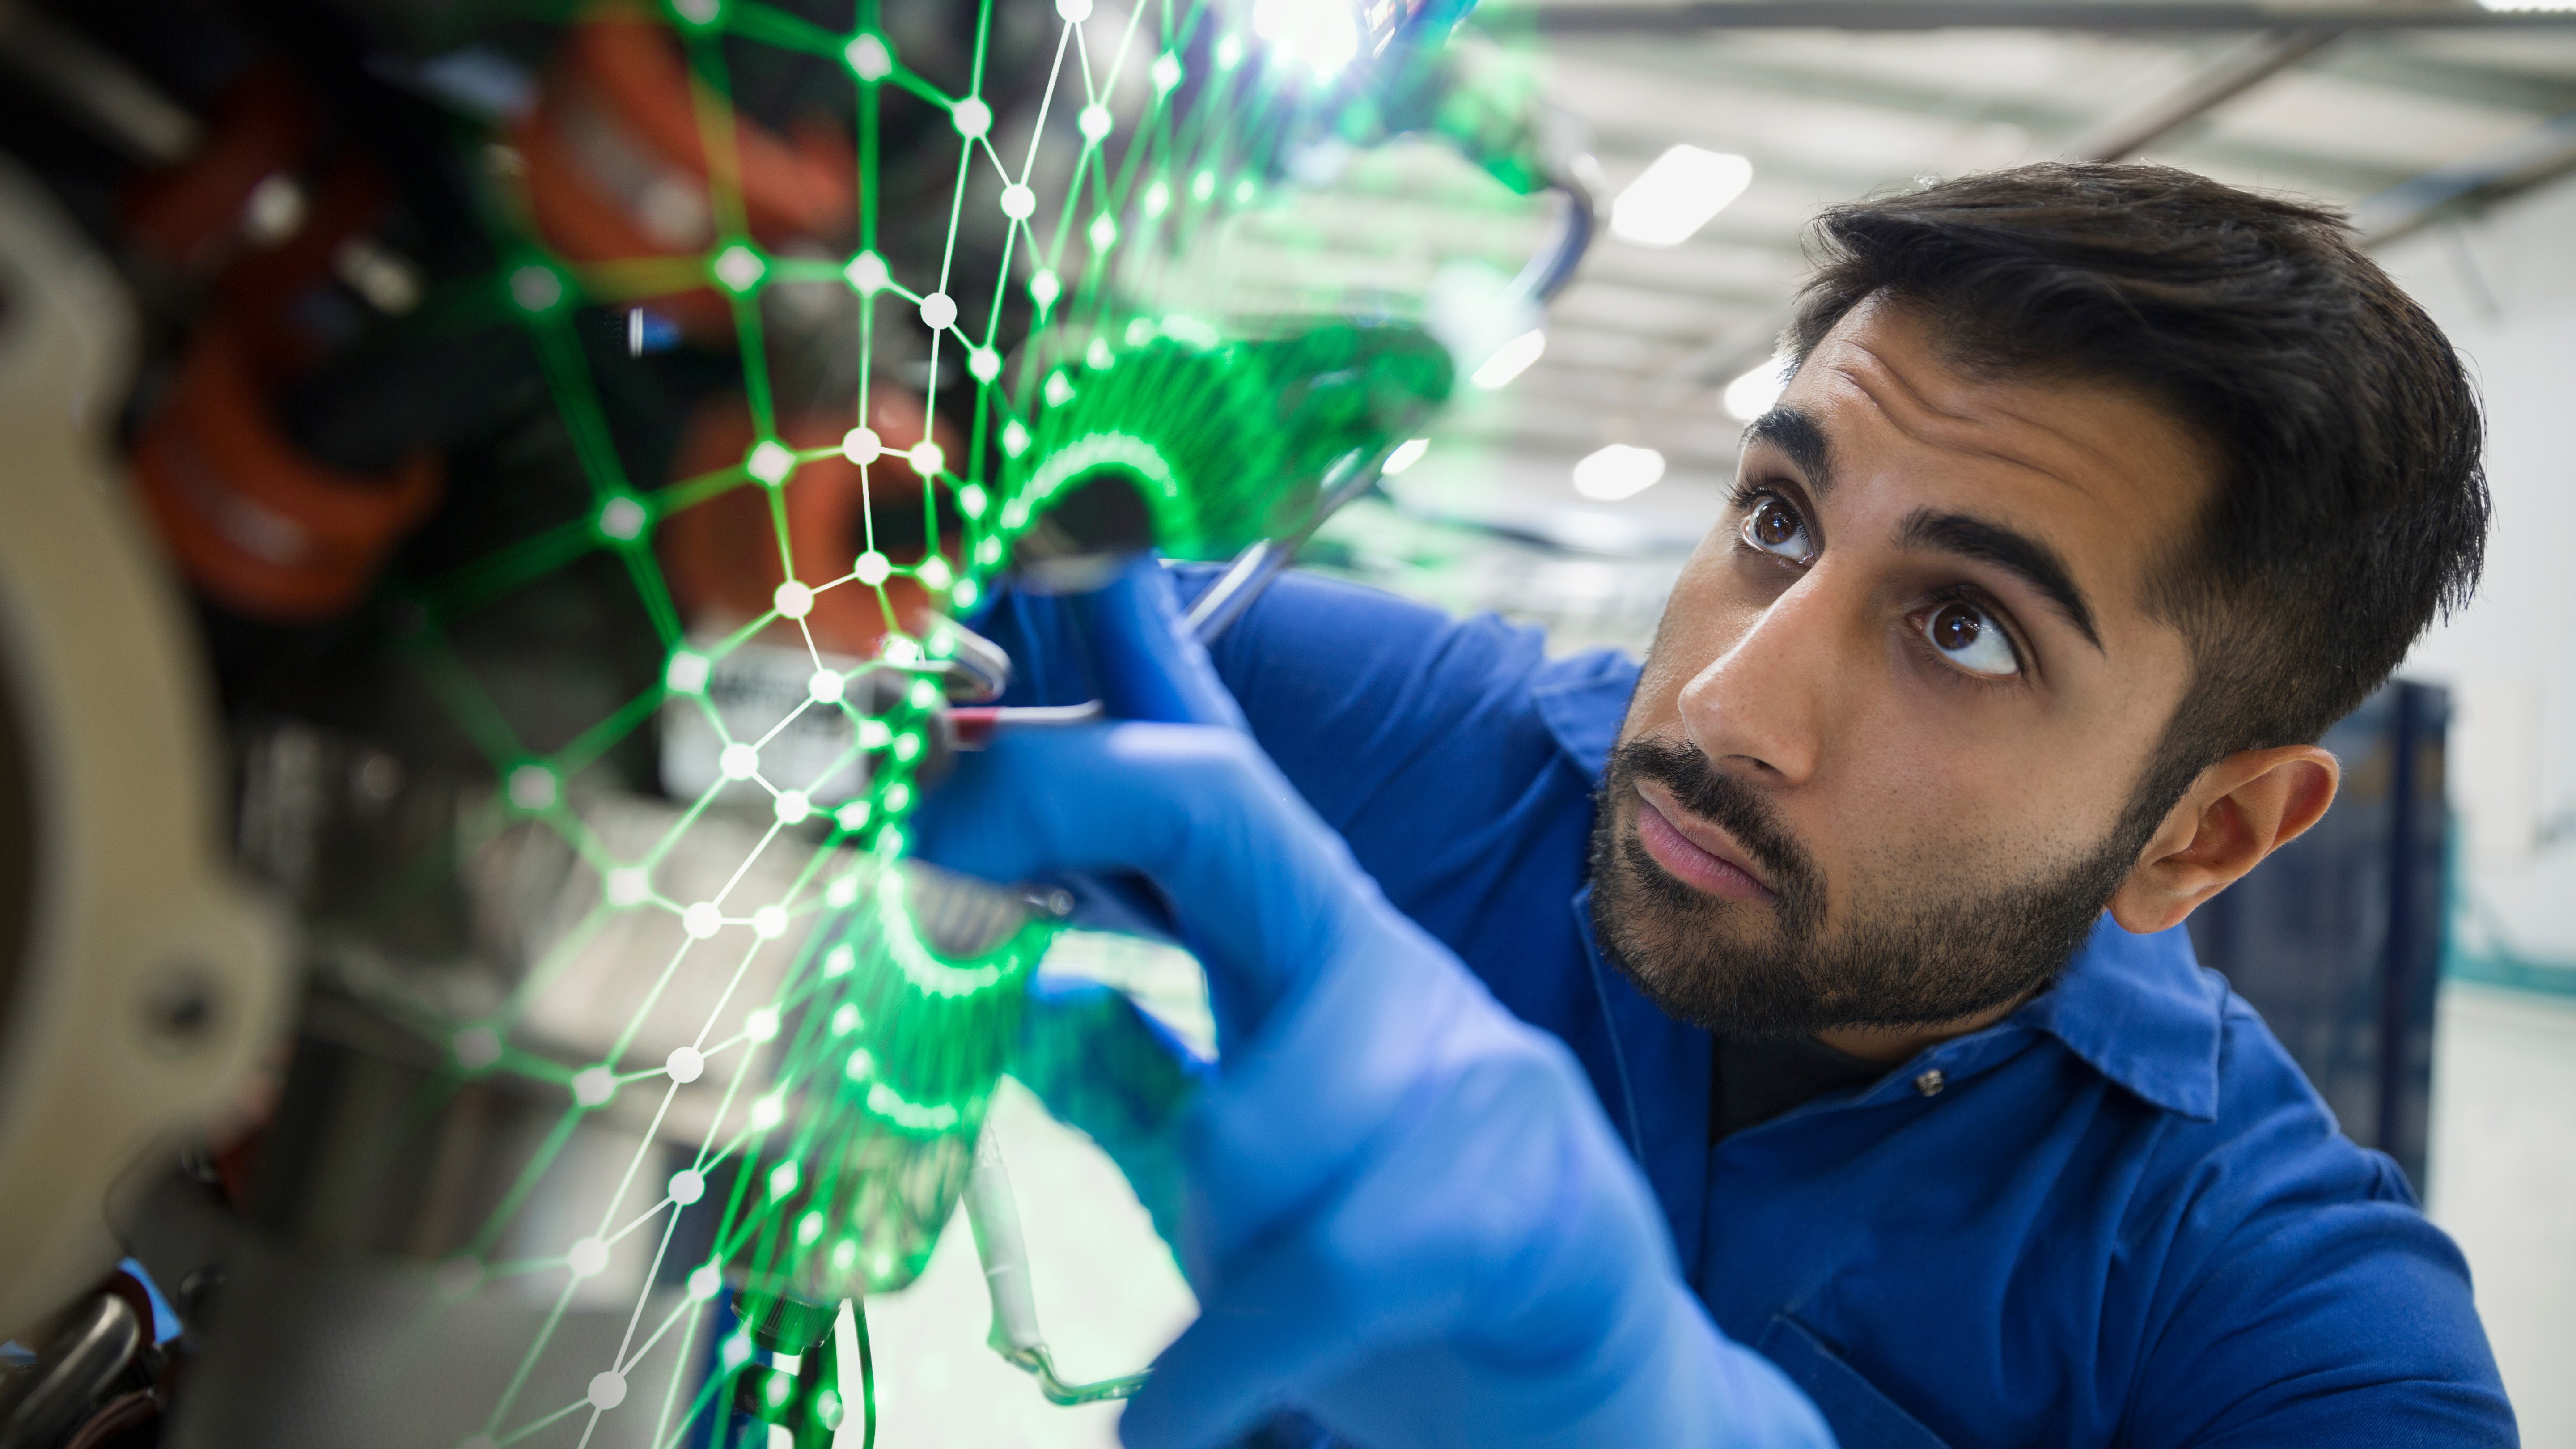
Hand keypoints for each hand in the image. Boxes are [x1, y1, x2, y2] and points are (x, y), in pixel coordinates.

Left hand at [913, 721, 1829, 1448]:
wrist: (1591, 1396)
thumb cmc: (1403, 1272)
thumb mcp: (1244, 1164)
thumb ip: (1135, 1076)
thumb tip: (1008, 1006)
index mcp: (1315, 947)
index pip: (1196, 774)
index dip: (1066, 722)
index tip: (926, 742)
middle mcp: (1390, 968)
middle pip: (1213, 803)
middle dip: (1056, 804)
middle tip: (922, 891)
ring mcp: (1474, 1068)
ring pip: (1241, 1122)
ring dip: (1203, 1238)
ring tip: (1224, 1330)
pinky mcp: (1528, 1199)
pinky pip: (1323, 1271)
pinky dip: (1220, 1366)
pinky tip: (1168, 1426)